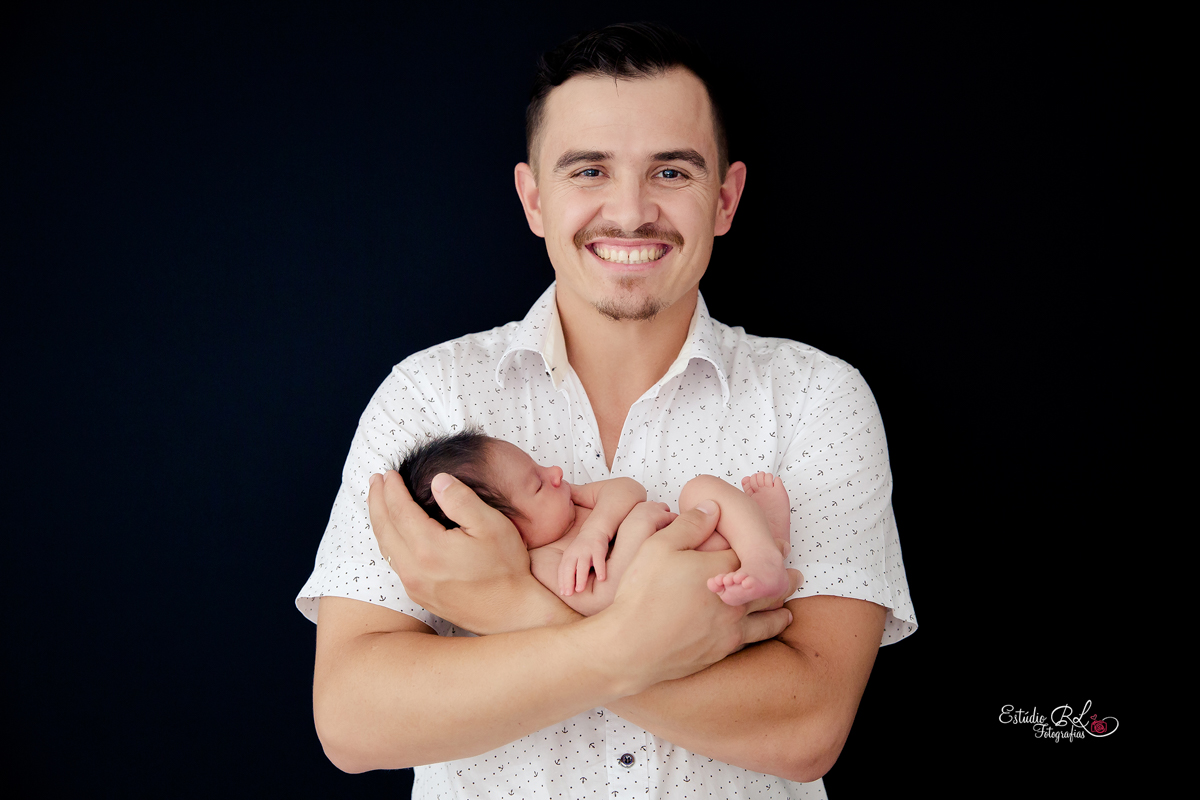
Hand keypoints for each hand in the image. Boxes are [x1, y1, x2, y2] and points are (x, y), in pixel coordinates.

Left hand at [367, 470, 572, 633]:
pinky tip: (393, 532)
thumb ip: (462, 500)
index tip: (390, 473)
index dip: (392, 489)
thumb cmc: (506, 568)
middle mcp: (414, 569)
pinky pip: (394, 562)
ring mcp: (414, 585)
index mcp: (429, 548)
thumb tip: (437, 480)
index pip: (399, 510)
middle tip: (376, 480)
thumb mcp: (491, 525)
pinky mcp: (419, 595)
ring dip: (379, 520)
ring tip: (379, 501)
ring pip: (386, 547)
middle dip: (377, 501)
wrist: (511, 613)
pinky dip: (388, 540)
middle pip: (384, 528)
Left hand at [558, 531, 609, 595]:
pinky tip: (601, 579)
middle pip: (569, 567)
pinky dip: (600, 569)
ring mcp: (586, 550)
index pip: (562, 569)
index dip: (562, 581)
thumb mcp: (573, 556)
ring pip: (582, 564)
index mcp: (568, 555)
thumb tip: (565, 589)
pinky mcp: (598, 548)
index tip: (563, 593)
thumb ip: (569, 570)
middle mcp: (575, 552)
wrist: (595, 529)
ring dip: (580, 577)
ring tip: (580, 590)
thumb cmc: (582, 548)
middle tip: (568, 594)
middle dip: (568, 581)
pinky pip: (599, 560)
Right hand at [597, 501, 802, 695]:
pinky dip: (766, 634)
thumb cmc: (642, 593)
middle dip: (784, 579)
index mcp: (722, 570)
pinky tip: (764, 634)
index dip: (768, 548)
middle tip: (796, 575)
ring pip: (768, 618)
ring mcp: (730, 629)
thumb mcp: (659, 546)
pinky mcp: (720, 651)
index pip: (754, 555)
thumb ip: (690, 524)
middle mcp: (734, 600)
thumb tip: (714, 507)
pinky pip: (754, 641)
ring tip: (789, 607)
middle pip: (769, 587)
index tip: (779, 544)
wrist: (631, 648)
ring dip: (781, 609)